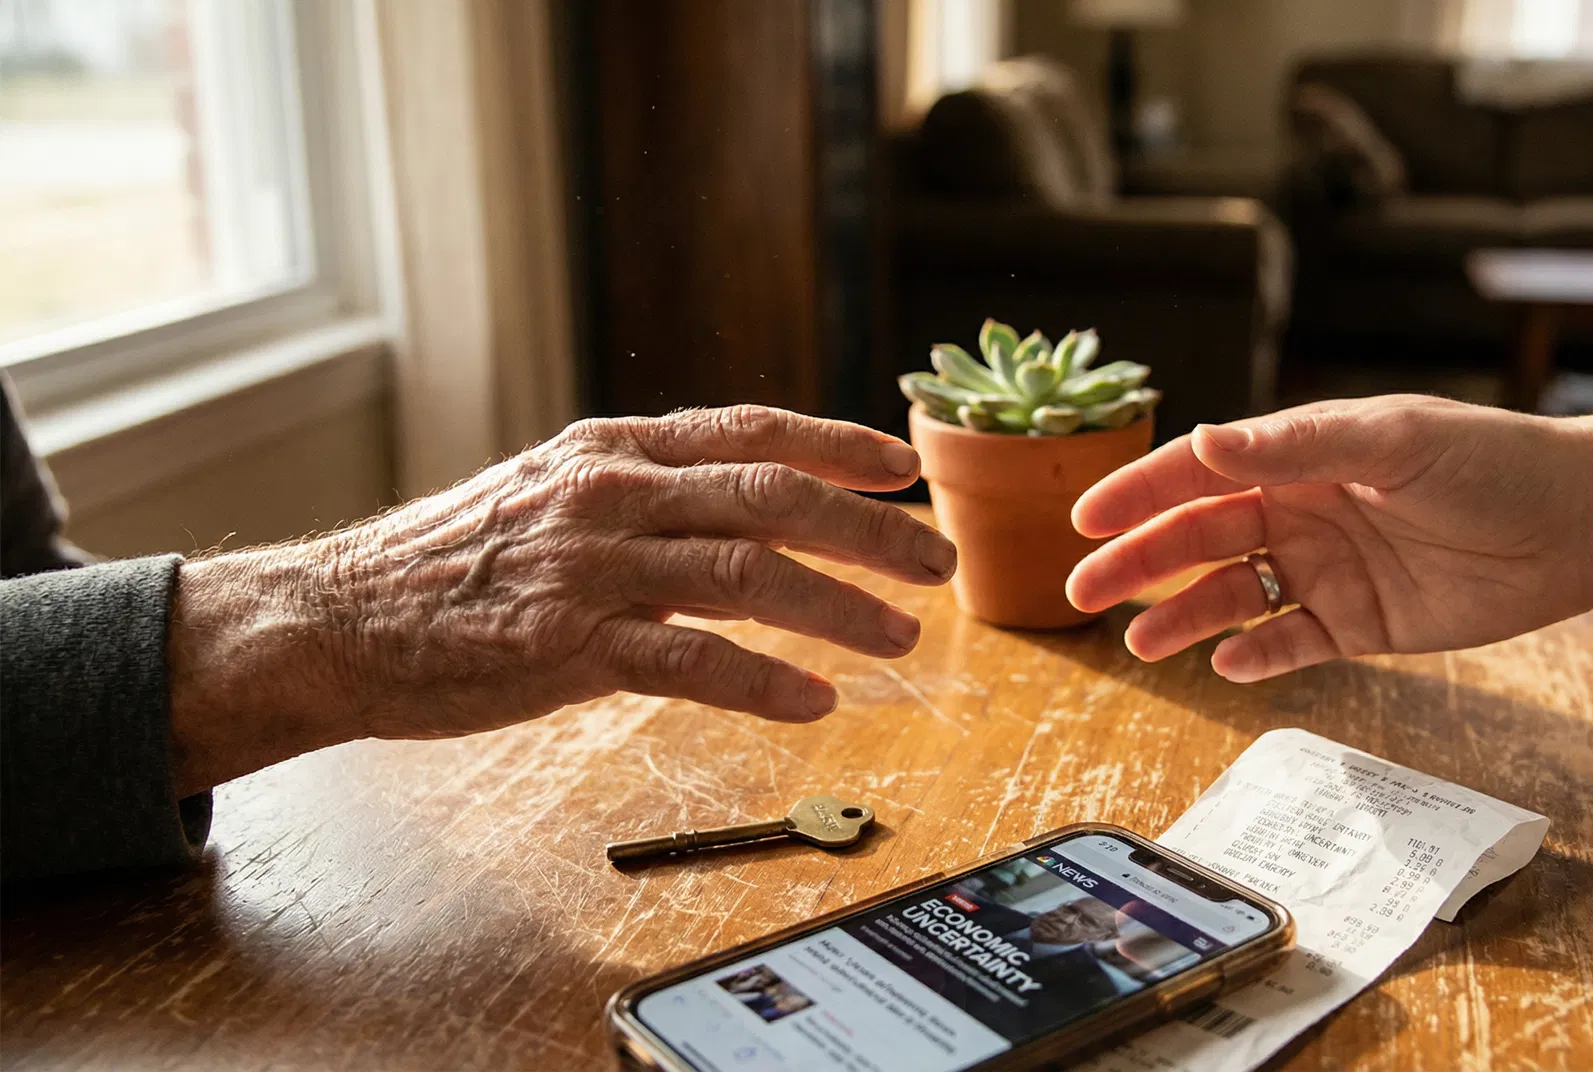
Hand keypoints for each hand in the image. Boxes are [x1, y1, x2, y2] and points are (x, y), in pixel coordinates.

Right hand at [166, 406, 955, 793]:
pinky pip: (689, 661)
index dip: (841, 444)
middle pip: (772, 497)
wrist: (338, 618)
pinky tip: (814, 702)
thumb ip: (647, 495)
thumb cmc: (454, 563)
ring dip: (838, 606)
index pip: (753, 431)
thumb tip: (747, 509)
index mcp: (613, 448)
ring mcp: (589, 566)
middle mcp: (610, 492)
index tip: (906, 468)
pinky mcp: (565, 645)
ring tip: (901, 635)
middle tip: (936, 561)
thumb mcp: (553, 494)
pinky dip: (764, 681)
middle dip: (869, 530)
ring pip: (747, 574)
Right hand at [1066, 395, 1592, 682]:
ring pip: (1232, 596)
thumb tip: (1207, 439)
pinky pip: (1291, 641)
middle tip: (1083, 590)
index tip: (1086, 519)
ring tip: (1141, 642)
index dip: (1139, 494)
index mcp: (1300, 456)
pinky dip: (1256, 654)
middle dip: (1139, 562)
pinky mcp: (1360, 622)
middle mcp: (1302, 510)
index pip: (1200, 472)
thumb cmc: (1491, 461)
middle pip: (1199, 538)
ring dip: (1184, 616)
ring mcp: (1327, 568)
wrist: (1579, 525)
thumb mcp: (1392, 439)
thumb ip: (1297, 444)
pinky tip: (1228, 663)